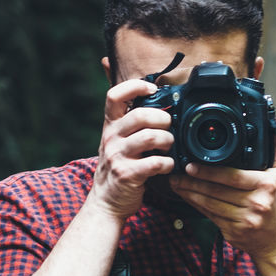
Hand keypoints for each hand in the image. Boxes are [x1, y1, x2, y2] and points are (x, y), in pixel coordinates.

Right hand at [88, 78, 175, 219]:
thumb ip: (126, 115)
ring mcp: (118, 156)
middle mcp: (111, 137)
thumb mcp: (116, 138)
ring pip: (151, 137)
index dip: (135, 87)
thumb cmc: (119, 165)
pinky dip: (168, 164)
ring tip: (169, 146)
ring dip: (168, 140)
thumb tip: (123, 75)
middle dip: (163, 119)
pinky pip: (155, 163)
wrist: (106, 200)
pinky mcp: (127, 174)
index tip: (153, 90)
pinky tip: (168, 165)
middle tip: (169, 127)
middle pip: (141, 115)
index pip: (114, 95)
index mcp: (110, 125)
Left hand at [168, 114, 275, 259]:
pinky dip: (196, 205)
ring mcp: (244, 220)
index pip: (231, 176)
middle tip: (177, 173)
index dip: (208, 171)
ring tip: (176, 183)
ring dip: (190, 193)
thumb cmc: (275, 203)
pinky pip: (210, 216)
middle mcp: (256, 203)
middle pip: (217, 190)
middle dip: (193, 182)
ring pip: (210, 204)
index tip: (190, 165)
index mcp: (265, 185)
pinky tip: (187, 197)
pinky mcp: (233, 232)